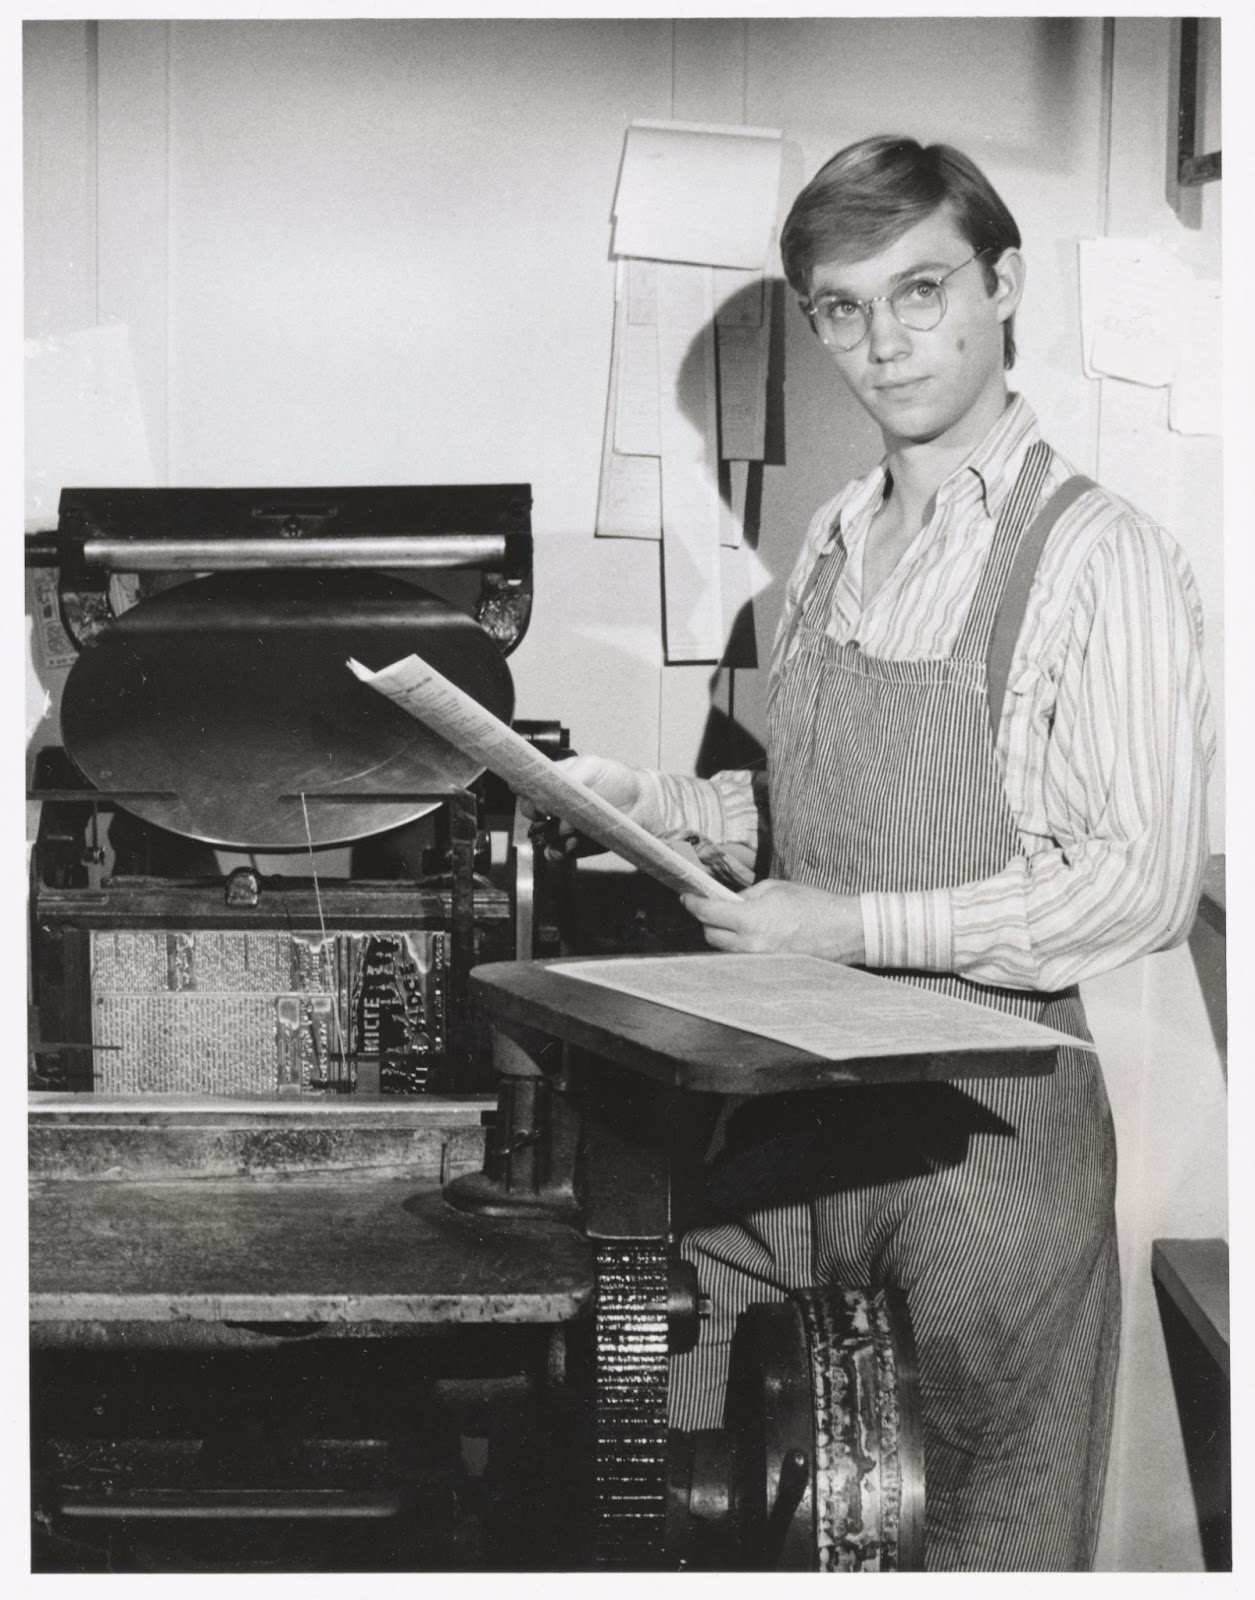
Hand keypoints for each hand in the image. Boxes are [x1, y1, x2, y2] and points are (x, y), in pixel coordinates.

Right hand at [525, 754, 662, 857]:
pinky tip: (574, 842)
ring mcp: (562, 827)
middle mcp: (554, 805)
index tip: (534, 794)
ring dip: (551, 833)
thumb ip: (568, 774)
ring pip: (541, 835)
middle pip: (529, 812)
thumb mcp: (591, 766)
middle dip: (537, 813)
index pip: (526, 787)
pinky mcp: (573, 846)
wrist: (641, 803)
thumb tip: (548, 795)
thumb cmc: (616, 780)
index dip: (524, 792)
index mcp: (554, 782)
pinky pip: (557, 853)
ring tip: (570, 829)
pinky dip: (560, 850)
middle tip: (551, 811)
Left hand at [680, 878, 865, 963]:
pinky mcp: (767, 970)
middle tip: (711, 906)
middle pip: (710, 935)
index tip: (687, 896)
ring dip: (722, 935)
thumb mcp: (775, 888)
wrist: (842, 931)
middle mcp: (751, 945)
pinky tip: (747, 936)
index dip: (693, 903)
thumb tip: (728, 902)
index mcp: (751, 919)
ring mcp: (759, 961)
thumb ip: (745, 896)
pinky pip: (741, 958)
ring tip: (732, 921)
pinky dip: (738, 947)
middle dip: (707, 920)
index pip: (708, 913)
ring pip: (724, 950)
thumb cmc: (813, 905)